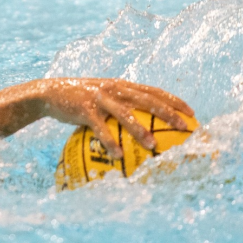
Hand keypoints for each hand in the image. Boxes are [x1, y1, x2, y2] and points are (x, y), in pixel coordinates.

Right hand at [32, 78, 193, 158]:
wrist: (50, 93)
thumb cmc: (82, 100)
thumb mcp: (103, 97)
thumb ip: (121, 106)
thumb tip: (144, 127)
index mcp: (122, 85)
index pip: (154, 91)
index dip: (174, 101)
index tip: (192, 113)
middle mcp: (115, 89)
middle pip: (147, 100)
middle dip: (168, 113)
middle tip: (184, 128)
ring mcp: (100, 98)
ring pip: (125, 114)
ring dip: (141, 131)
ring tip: (153, 146)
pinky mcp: (85, 110)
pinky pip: (100, 129)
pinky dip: (109, 142)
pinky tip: (117, 156)